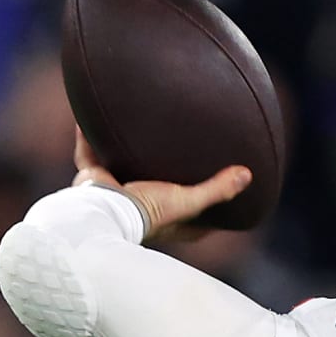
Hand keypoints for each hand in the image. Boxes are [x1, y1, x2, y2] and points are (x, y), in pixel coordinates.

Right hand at [72, 128, 251, 242]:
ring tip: (133, 130)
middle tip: (178, 154)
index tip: (220, 190)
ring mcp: (114, 193)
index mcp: (165, 219)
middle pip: (155, 188)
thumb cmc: (150, 212)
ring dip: (124, 152)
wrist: (107, 211)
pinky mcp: (92, 180)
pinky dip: (87, 137)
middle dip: (163, 174)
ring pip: (119, 168)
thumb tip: (248, 174)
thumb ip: (217, 189)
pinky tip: (90, 117)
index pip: (192, 216)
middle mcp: (139, 207)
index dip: (207, 207)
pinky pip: (88, 153)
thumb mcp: (189, 201)